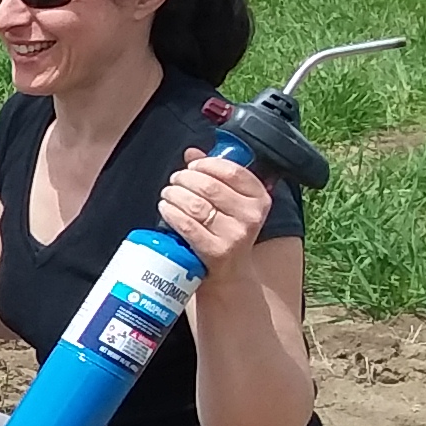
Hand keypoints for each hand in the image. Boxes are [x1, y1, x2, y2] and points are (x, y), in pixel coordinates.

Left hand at [160, 149, 271, 280]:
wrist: (231, 272)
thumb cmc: (228, 230)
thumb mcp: (232, 203)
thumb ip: (216, 175)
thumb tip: (191, 152)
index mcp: (260, 199)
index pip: (233, 171)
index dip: (207, 164)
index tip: (193, 165)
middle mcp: (251, 217)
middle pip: (210, 186)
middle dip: (185, 178)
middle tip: (175, 179)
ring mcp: (235, 235)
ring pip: (196, 204)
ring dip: (175, 194)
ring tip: (168, 193)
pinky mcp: (216, 251)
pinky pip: (187, 225)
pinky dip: (171, 213)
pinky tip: (165, 208)